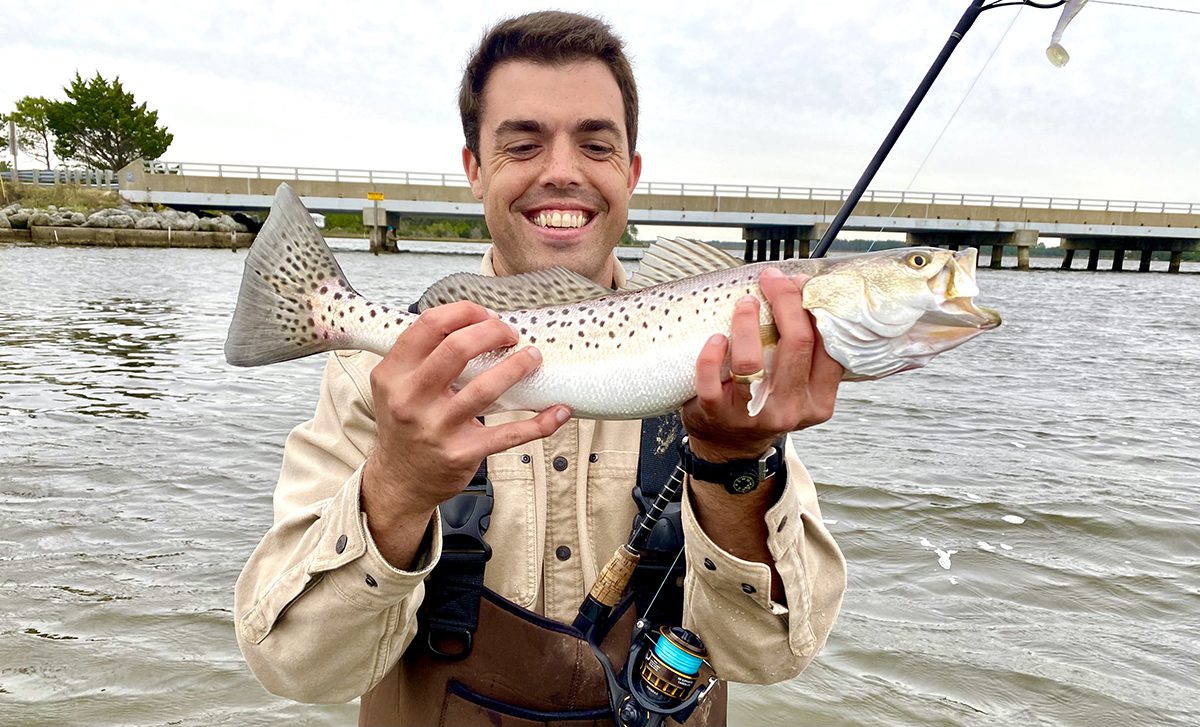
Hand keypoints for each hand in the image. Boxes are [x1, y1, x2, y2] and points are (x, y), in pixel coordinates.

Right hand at [361, 301, 570, 565]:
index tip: (486, 315)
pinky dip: (540, 423)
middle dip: (493, 332)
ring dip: (518, 366)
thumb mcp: (397, 385)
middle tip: (510, 335)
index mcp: (393, 373)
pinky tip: (559, 411)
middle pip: (457, 348)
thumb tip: (475, 322)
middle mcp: (410, 399)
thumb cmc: (406, 423)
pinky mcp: (462, 453)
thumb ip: (423, 354)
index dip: (464, 312)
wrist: (400, 480)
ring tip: (533, 358)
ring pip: (486, 387)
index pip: (429, 324)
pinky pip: (508, 434)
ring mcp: (437, 428)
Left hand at [681, 267, 842, 462]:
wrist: (729, 448)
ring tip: (744, 303)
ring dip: (746, 323)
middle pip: (797, 344)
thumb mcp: (797, 387)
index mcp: (818, 400)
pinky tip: (715, 338)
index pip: (827, 345)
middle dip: (785, 301)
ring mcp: (753, 414)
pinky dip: (712, 353)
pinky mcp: (717, 414)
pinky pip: (711, 378)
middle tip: (771, 281)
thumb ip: (805, 352)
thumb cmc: (765, 404)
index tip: (799, 282)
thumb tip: (801, 288)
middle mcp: (791, 409)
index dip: (814, 306)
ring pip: (752, 362)